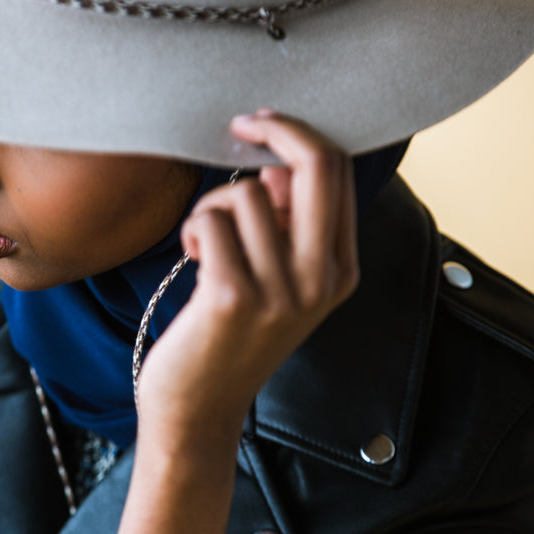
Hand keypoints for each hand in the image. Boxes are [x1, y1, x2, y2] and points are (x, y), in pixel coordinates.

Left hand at [136, 109, 359, 446]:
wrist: (200, 408)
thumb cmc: (230, 335)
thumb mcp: (279, 281)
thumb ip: (290, 225)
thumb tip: (278, 162)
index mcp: (341, 270)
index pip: (338, 172)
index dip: (297, 134)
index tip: (261, 125)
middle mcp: (322, 280)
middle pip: (316, 166)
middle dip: (274, 130)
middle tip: (240, 125)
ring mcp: (281, 292)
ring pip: (248, 193)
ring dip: (213, 205)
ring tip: (204, 240)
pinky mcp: (233, 298)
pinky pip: (211, 221)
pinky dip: (193, 227)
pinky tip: (192, 257)